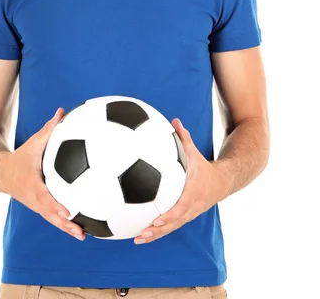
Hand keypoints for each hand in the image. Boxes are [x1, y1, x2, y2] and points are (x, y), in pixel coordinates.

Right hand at [0, 107, 84, 240]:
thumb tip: (62, 110)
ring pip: (53, 221)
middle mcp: (34, 199)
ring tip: (84, 236)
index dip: (56, 206)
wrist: (0, 173)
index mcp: (32, 185)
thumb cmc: (21, 156)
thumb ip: (49, 128)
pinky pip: (53, 217)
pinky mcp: (40, 208)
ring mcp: (36, 206)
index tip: (69, 212)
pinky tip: (83, 226)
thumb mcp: (33, 143)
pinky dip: (65, 223)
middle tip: (80, 232)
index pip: (45, 198)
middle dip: (64, 225)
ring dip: (66, 229)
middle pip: (50, 215)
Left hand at [134, 118, 227, 243]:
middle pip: (173, 223)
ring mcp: (188, 214)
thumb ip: (184, 137)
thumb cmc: (203, 166)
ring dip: (155, 235)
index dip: (168, 216)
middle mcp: (190, 207)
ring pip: (171, 228)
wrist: (222, 182)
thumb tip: (174, 120)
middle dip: (157, 231)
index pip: (179, 207)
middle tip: (140, 234)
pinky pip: (171, 226)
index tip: (155, 220)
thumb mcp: (195, 152)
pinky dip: (158, 231)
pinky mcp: (185, 216)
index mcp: (192, 193)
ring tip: (137, 240)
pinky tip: (142, 233)